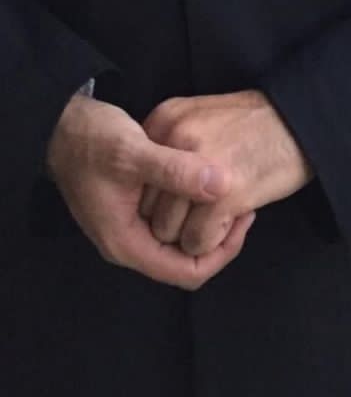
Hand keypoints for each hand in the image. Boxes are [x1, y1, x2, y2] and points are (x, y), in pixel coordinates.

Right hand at [46, 93, 254, 288]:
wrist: (59, 123)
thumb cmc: (91, 140)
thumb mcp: (134, 152)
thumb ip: (177, 171)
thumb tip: (224, 184)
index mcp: (127, 243)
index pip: (187, 272)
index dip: (221, 252)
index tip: (244, 217)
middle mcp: (129, 242)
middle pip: (186, 258)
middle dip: (218, 235)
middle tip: (244, 198)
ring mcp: (130, 225)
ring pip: (180, 236)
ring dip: (205, 218)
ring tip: (232, 186)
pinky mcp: (133, 206)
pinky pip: (171, 218)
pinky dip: (191, 204)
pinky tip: (207, 178)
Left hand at [140, 90, 310, 256]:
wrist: (305, 119)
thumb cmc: (260, 122)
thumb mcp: (205, 116)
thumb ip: (174, 145)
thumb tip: (155, 186)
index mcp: (166, 119)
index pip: (138, 178)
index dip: (161, 197)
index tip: (187, 198)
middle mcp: (174, 138)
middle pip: (148, 207)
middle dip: (175, 218)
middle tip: (206, 211)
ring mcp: (196, 167)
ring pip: (168, 231)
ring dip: (193, 233)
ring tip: (223, 214)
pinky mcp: (222, 195)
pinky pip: (198, 242)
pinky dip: (215, 241)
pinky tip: (237, 217)